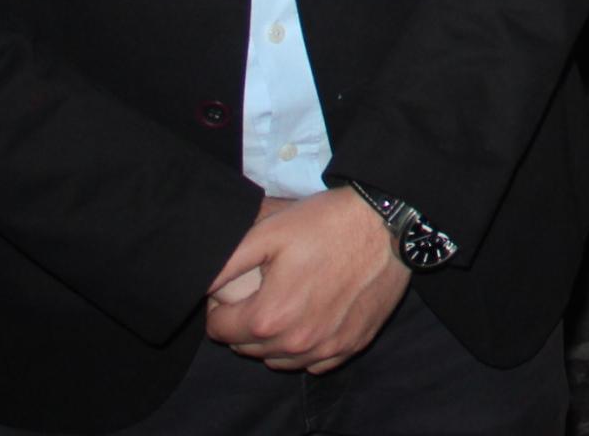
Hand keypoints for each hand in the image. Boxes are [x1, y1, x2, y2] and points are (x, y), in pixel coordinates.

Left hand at [205, 190, 408, 373]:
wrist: (387, 224)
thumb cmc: (326, 224)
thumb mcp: (268, 232)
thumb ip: (226, 264)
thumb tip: (201, 287)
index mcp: (270, 317)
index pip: (219, 330)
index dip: (219, 306)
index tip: (232, 288)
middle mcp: (297, 343)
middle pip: (247, 347)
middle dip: (243, 324)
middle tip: (258, 292)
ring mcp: (327, 349)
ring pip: (279, 360)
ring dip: (272, 339)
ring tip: (284, 304)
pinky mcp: (352, 345)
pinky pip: (314, 363)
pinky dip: (305, 348)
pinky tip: (311, 318)